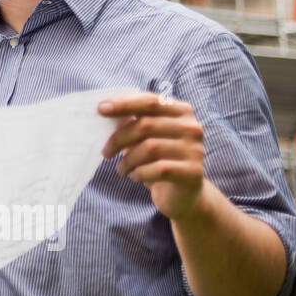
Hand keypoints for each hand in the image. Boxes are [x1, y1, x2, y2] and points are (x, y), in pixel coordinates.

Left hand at [99, 93, 204, 219]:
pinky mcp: (193, 172)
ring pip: (150, 148)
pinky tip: (135, 177)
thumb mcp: (147, 137)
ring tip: (121, 169)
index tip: (100, 109)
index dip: (124, 103)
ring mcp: (195, 149)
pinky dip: (140, 173)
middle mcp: (192, 127)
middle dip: (119, 139)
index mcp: (181, 111)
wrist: (183, 194)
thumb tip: (104, 109)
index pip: (150, 101)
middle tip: (105, 152)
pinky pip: (158, 169)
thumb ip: (133, 121)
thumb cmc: (158, 159)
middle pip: (146, 125)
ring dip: (128, 160)